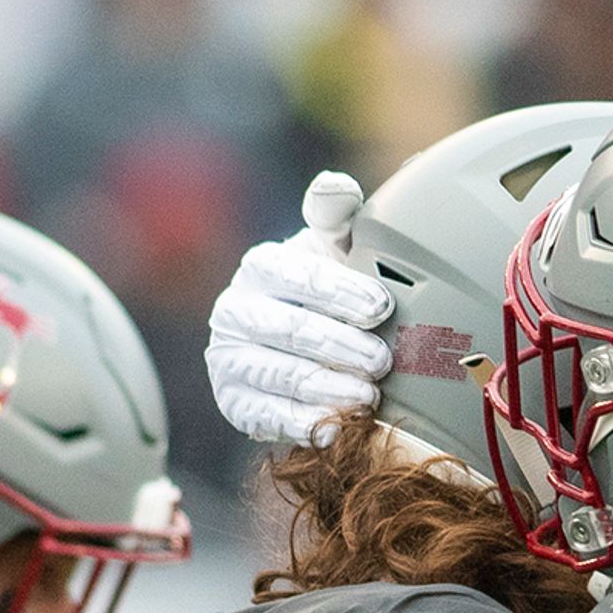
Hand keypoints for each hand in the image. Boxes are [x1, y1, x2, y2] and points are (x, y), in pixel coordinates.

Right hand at [206, 175, 392, 446]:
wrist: (296, 345)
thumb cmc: (326, 289)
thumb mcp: (333, 249)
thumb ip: (337, 218)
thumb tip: (334, 185)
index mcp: (261, 266)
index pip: (299, 277)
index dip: (341, 293)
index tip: (382, 308)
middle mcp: (235, 311)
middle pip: (290, 330)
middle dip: (340, 346)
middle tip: (382, 360)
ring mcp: (229, 360)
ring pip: (281, 376)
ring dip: (328, 387)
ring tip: (369, 396)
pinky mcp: (234, 404)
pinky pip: (268, 418)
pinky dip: (307, 424)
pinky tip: (341, 427)